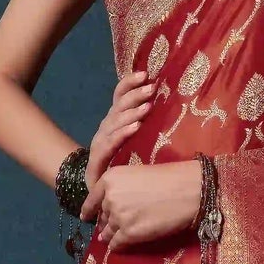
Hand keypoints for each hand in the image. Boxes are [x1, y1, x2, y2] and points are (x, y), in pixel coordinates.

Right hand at [81, 70, 155, 214]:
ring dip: (130, 113)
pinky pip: (109, 144)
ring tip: (146, 108)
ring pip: (113, 123)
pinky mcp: (97, 160)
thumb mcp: (137, 142)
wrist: (98, 190)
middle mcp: (105, 128)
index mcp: (114, 121)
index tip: (146, 74)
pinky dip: (121, 134)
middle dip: (134, 95)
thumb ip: (144, 124)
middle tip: (151, 89)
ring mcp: (99, 143)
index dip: (129, 83)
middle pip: (117, 107)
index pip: (119, 96)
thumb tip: (167, 105)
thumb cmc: (123, 163)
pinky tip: (135, 128)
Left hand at [93, 158, 204, 254]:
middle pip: (102, 216)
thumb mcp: (137, 175)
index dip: (88, 210)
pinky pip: (116, 244)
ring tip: (115, 238)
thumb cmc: (169, 178)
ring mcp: (118, 217)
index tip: (86, 217)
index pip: (92, 199)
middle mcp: (109, 198)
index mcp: (109, 179)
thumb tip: (111, 209)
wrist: (188, 190)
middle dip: (106, 222)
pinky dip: (118, 246)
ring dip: (111, 236)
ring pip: (108, 232)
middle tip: (110, 227)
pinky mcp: (128, 233)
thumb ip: (121, 189)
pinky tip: (122, 246)